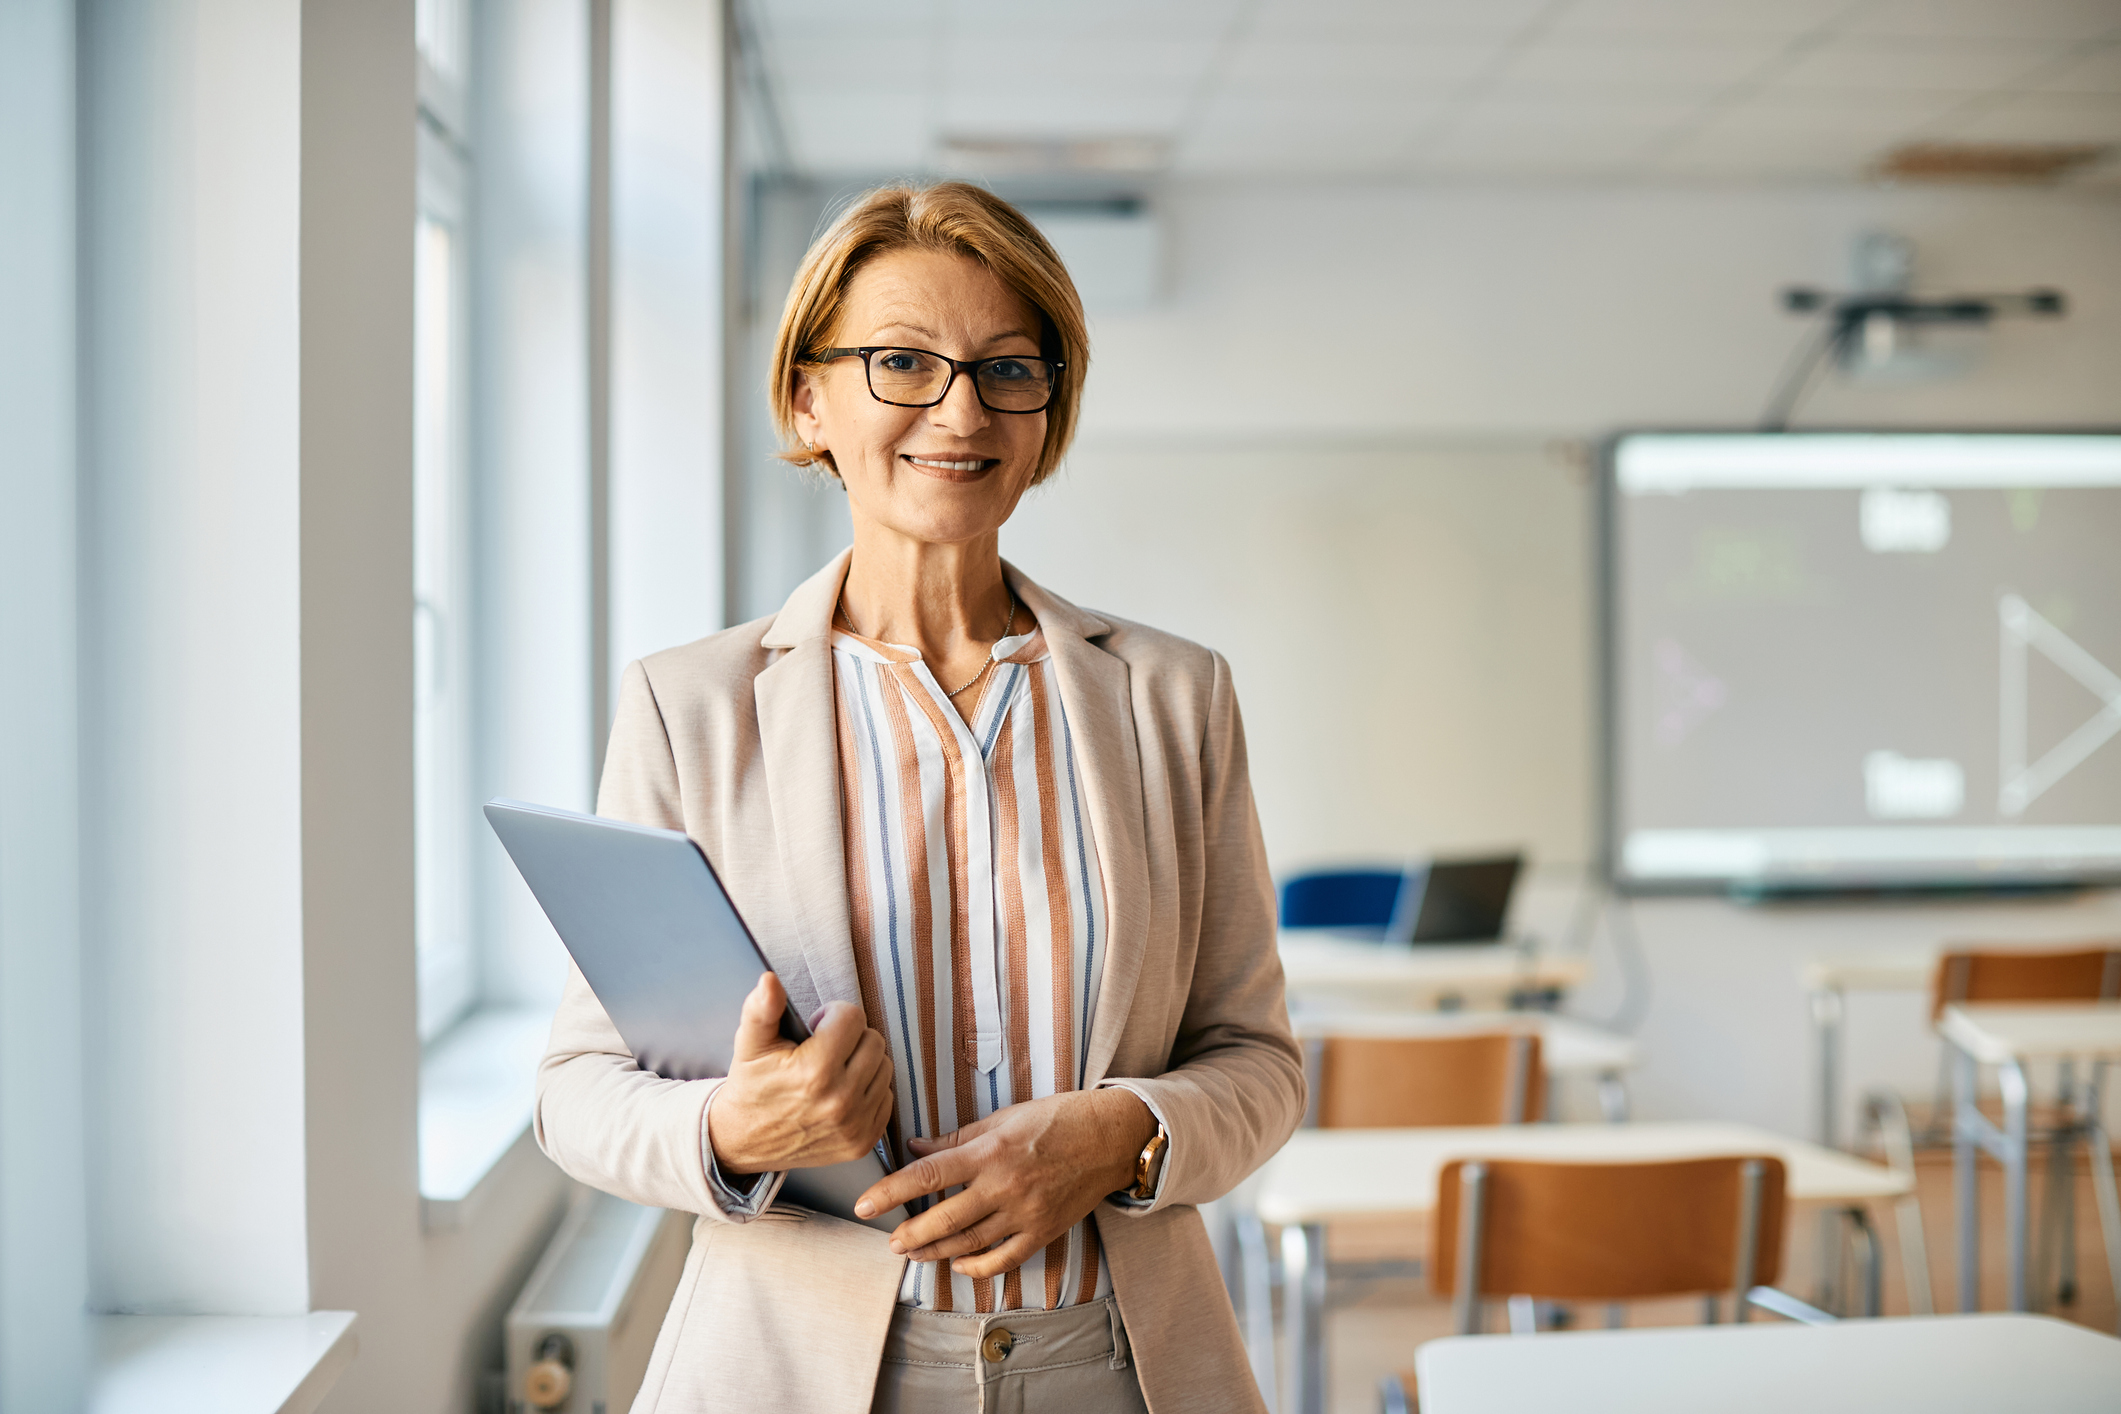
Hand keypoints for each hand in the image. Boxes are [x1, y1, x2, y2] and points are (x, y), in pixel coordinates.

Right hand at [706, 972, 893, 1173]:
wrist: (744, 1142)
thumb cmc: (752, 1087)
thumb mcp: (749, 1045)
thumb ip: (761, 1009)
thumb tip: (769, 981)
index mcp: (815, 1072)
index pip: (852, 1017)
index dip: (832, 1015)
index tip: (815, 1027)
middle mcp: (840, 1101)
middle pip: (874, 1040)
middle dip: (850, 1037)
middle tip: (824, 1048)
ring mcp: (854, 1125)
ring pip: (884, 1067)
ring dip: (863, 1062)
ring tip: (833, 1069)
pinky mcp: (863, 1142)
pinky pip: (887, 1098)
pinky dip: (869, 1091)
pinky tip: (842, 1092)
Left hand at [852, 1088, 1158, 1278]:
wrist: (1110, 1137)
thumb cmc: (1057, 1119)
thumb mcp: (1004, 1117)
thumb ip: (957, 1138)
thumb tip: (915, 1147)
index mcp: (990, 1151)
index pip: (928, 1175)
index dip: (891, 1192)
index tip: (865, 1204)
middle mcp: (1005, 1186)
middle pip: (945, 1220)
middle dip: (911, 1235)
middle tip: (891, 1241)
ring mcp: (1025, 1213)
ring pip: (970, 1244)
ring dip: (936, 1252)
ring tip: (913, 1253)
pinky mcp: (1044, 1231)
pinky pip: (1004, 1259)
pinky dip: (978, 1267)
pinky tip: (959, 1265)